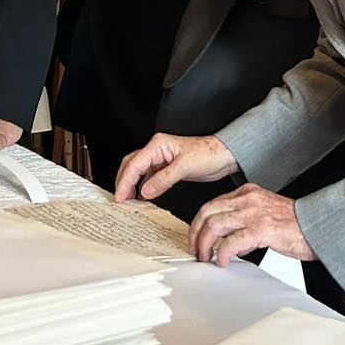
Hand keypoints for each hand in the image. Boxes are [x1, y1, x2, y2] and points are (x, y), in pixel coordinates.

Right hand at [115, 133, 236, 202]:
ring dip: (131, 185)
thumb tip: (145, 191)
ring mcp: (161, 159)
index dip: (125, 181)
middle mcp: (156, 150)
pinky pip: (148, 177)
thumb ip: (163, 179)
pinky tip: (142, 197)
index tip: (121, 196)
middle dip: (123, 182)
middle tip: (120, 199)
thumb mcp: (185, 166)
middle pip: (131, 165)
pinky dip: (142, 187)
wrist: (224, 155)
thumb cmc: (209, 154)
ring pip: (138, 171)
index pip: (134, 164)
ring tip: (128, 200)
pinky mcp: (167, 168)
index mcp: (158, 145)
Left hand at [190, 183, 316, 266]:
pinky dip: (222, 253)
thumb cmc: (296, 225)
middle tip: (195, 249)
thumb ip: (245, 222)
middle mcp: (248, 199)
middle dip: (196, 233)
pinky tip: (223, 261)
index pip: (212, 204)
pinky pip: (231, 241)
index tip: (196, 237)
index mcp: (248, 192)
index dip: (199, 223)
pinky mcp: (261, 229)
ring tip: (206, 257)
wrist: (319, 227)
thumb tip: (228, 243)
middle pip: (207, 212)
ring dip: (205, 244)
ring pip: (214, 224)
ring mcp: (254, 213)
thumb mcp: (265, 214)